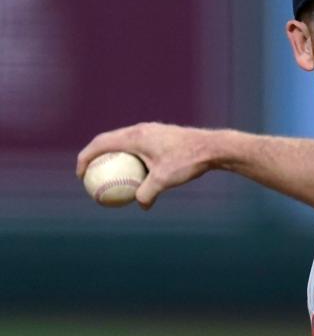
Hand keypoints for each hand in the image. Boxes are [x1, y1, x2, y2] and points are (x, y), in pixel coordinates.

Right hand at [76, 123, 216, 209]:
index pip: (100, 143)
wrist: (212, 147)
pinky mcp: (160, 135)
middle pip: (108, 140)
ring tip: (108, 175)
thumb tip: (140, 205)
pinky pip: (137, 146)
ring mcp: (151, 131)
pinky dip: (129, 158)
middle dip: (94, 156)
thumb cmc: (188, 161)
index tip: (80, 175)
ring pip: (123, 142)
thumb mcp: (165, 180)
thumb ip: (147, 192)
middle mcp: (140, 130)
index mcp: (135, 136)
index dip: (84, 158)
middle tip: (89, 175)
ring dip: (112, 156)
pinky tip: (135, 175)